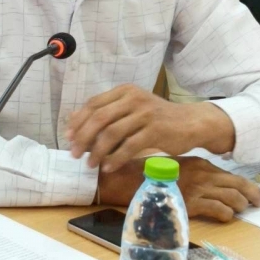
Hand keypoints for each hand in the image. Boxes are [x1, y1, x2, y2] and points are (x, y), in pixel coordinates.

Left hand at [67, 84, 234, 172]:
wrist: (191, 122)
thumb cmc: (158, 118)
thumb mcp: (133, 109)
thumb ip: (109, 114)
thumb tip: (75, 124)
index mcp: (125, 91)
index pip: (94, 104)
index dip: (78, 121)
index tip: (68, 137)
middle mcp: (134, 99)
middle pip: (99, 117)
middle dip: (83, 137)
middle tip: (74, 153)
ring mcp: (145, 114)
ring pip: (112, 133)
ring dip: (98, 151)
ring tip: (91, 164)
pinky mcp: (156, 130)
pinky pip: (129, 146)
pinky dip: (116, 158)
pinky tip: (109, 167)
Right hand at [98, 157, 259, 221]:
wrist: (127, 178)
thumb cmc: (148, 173)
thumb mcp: (174, 167)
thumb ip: (192, 174)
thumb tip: (207, 184)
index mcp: (199, 163)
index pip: (229, 175)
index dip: (244, 185)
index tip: (253, 193)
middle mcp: (203, 174)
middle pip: (237, 184)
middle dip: (252, 194)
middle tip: (258, 203)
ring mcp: (197, 188)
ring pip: (232, 198)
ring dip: (240, 206)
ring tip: (241, 211)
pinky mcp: (191, 203)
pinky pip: (219, 210)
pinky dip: (226, 214)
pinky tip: (225, 217)